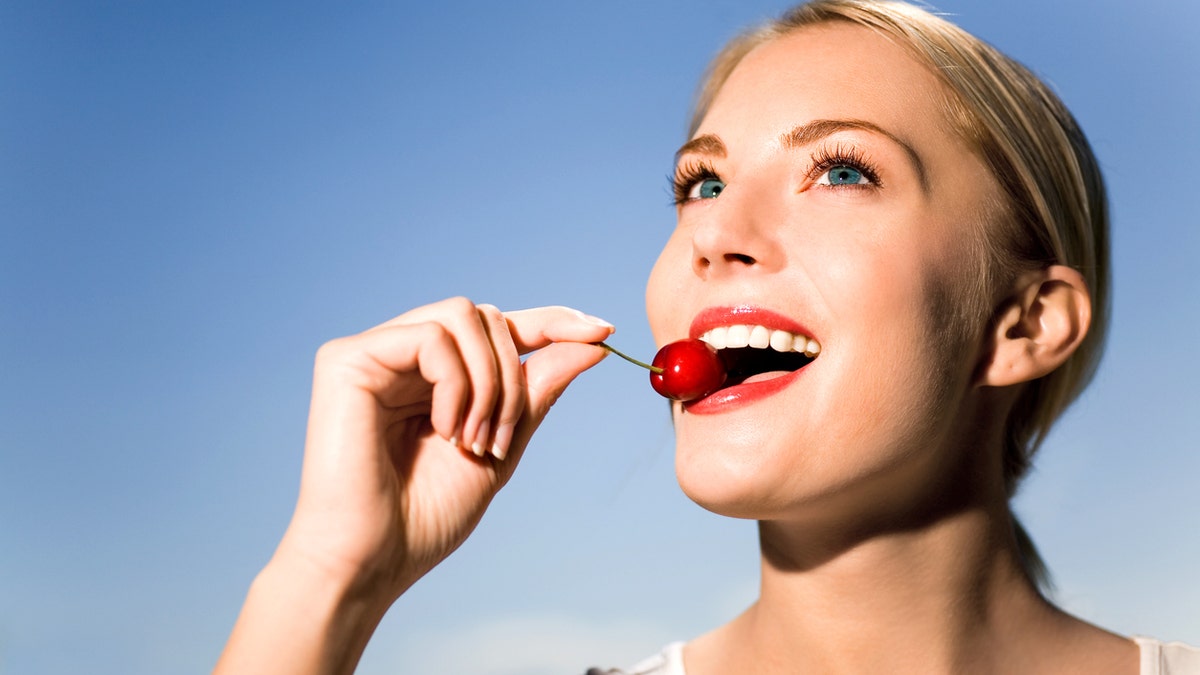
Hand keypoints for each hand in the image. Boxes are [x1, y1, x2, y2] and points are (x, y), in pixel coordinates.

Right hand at [275, 299, 613, 603]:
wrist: (372, 561)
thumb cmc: (426, 517)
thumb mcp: (502, 448)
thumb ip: (537, 393)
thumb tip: (592, 344)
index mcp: (434, 376)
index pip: (499, 327)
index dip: (552, 322)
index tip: (603, 331)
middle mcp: (402, 355)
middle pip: (488, 317)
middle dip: (514, 378)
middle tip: (500, 441)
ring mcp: (373, 353)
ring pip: (464, 315)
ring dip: (489, 382)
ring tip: (473, 440)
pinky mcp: (346, 359)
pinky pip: (432, 336)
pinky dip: (456, 384)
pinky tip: (444, 429)